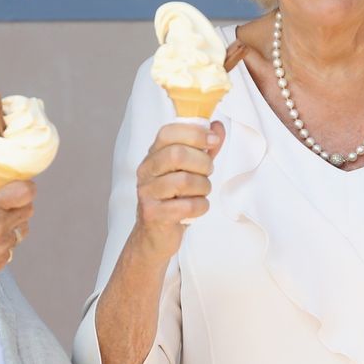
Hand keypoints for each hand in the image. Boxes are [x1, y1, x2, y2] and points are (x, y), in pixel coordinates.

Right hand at [0, 177, 32, 345]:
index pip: (25, 190)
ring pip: (23, 227)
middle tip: (2, 202)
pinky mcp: (3, 262)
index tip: (11, 184)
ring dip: (14, 222)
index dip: (22, 185)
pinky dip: (5, 240)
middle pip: (29, 207)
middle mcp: (0, 226)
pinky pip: (12, 245)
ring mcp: (4, 246)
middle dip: (18, 202)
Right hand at [130, 120, 224, 261]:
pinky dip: (200, 207)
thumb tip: (217, 126)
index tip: (213, 141)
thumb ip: (203, 148)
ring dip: (203, 187)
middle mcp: (146, 171)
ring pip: (184, 181)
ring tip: (201, 193)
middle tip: (208, 173)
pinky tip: (196, 209)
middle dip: (203, 163)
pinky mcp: (153, 214)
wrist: (154, 236)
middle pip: (177, 154)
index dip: (195, 133)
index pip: (168, 132)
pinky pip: (187, 206)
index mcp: (153, 155)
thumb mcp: (188, 169)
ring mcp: (147, 192)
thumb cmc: (174, 199)